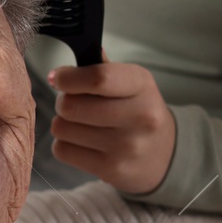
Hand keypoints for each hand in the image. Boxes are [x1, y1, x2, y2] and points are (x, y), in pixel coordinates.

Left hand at [47, 49, 175, 194]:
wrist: (164, 154)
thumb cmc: (138, 110)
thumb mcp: (132, 82)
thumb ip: (102, 67)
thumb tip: (73, 52)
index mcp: (142, 85)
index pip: (98, 78)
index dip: (68, 77)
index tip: (57, 78)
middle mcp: (139, 116)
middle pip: (70, 105)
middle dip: (63, 102)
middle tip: (74, 103)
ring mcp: (126, 147)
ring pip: (61, 128)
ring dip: (64, 124)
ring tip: (82, 124)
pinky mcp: (112, 170)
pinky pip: (62, 150)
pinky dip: (66, 145)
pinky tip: (84, 143)